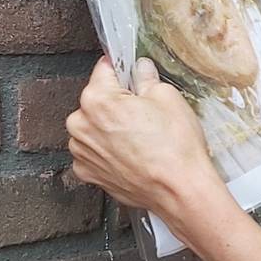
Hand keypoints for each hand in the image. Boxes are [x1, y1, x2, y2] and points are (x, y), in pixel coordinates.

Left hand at [67, 57, 218, 223]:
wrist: (179, 191)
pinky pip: (94, 151)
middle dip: (116, 101)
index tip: (130, 73)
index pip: (104, 70)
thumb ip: (147, 79)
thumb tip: (141, 69)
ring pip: (93, 127)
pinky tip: (132, 153)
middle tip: (144, 112)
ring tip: (140, 137)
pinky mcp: (88, 173)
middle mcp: (81, 125)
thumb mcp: (167, 98)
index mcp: (97, 99)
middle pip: (96, 100)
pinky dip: (108, 150)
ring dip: (109, 127)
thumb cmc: (175, 149)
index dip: (121, 70)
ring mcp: (82, 152)